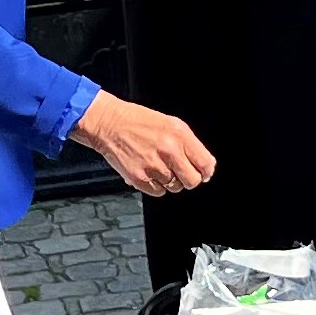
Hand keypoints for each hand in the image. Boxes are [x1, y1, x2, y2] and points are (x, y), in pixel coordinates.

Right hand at [74, 92, 215, 195]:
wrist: (109, 123)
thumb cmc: (139, 122)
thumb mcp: (171, 124)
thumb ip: (190, 145)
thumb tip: (206, 166)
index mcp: (180, 135)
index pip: (205, 164)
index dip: (206, 171)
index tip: (203, 173)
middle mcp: (169, 151)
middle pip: (193, 181)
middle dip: (189, 179)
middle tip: (181, 172)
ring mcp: (154, 166)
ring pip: (175, 187)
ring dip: (169, 181)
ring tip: (158, 166)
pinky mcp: (140, 178)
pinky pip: (158, 192)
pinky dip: (155, 186)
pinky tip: (149, 171)